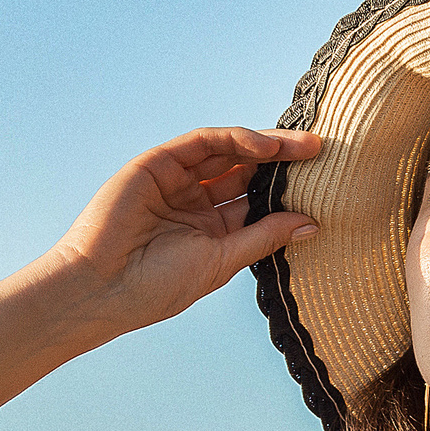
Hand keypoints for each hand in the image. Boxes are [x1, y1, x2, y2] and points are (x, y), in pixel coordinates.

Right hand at [43, 127, 322, 332]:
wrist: (101, 290)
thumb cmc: (157, 287)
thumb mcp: (222, 261)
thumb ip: (264, 236)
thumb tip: (312, 222)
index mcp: (211, 229)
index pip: (257, 198)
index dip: (289, 189)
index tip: (328, 184)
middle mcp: (195, 201)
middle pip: (247, 170)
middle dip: (285, 159)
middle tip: (322, 151)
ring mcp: (175, 180)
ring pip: (229, 151)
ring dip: (267, 145)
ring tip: (304, 146)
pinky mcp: (157, 164)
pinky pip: (202, 143)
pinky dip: (236, 140)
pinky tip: (266, 147)